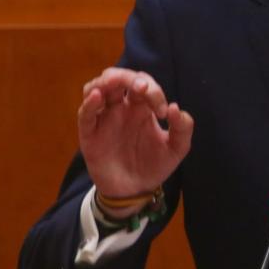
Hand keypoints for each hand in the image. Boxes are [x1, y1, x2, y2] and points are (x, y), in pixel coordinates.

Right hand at [77, 68, 193, 203]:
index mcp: (141, 107)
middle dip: (130, 78)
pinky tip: (97, 96)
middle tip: (143, 88)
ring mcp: (104, 118)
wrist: (135, 191)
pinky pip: (85, 113)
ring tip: (115, 82)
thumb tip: (176, 108)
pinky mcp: (90, 134)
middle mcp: (121, 108)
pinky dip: (89, 102)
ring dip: (106, 80)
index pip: (144, 84)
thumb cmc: (154, 166)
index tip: (163, 112)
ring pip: (97, 87)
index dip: (154, 91)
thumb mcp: (176, 149)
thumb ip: (183, 129)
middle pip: (119, 78)